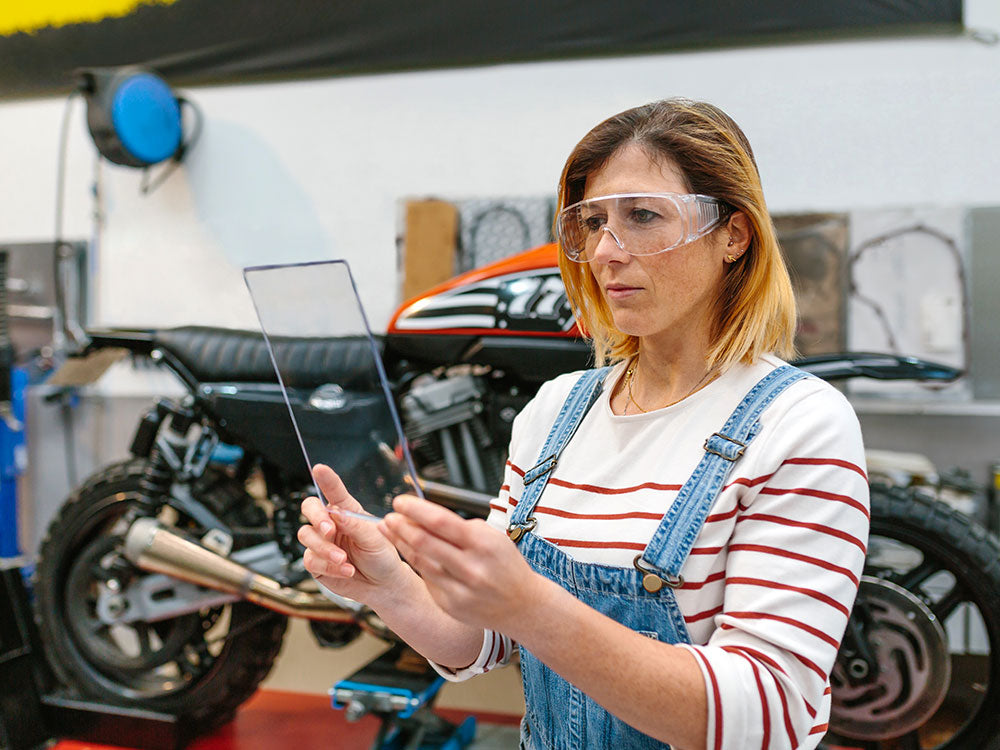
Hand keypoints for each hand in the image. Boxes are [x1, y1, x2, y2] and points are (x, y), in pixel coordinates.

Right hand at [298, 464, 409, 605]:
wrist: (383, 585)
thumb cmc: (382, 556)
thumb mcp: (375, 538)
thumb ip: (355, 525)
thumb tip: (335, 513)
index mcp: (347, 511)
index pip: (334, 491)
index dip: (326, 479)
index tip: (319, 468)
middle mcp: (331, 524)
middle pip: (309, 509)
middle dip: (317, 517)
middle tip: (330, 529)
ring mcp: (321, 543)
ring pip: (307, 536)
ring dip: (325, 548)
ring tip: (344, 560)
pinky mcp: (317, 563)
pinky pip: (311, 560)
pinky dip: (328, 567)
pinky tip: (346, 570)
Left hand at [378, 494, 545, 633]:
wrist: (523, 606)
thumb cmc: (508, 567)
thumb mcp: (493, 537)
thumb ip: (462, 528)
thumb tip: (426, 517)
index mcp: (482, 544)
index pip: (440, 521)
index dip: (415, 510)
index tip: (400, 502)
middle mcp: (470, 567)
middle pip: (424, 542)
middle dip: (401, 526)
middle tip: (388, 517)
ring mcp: (459, 589)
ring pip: (420, 561)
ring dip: (401, 543)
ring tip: (389, 531)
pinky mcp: (450, 604)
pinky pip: (427, 578)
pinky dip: (416, 563)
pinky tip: (407, 552)